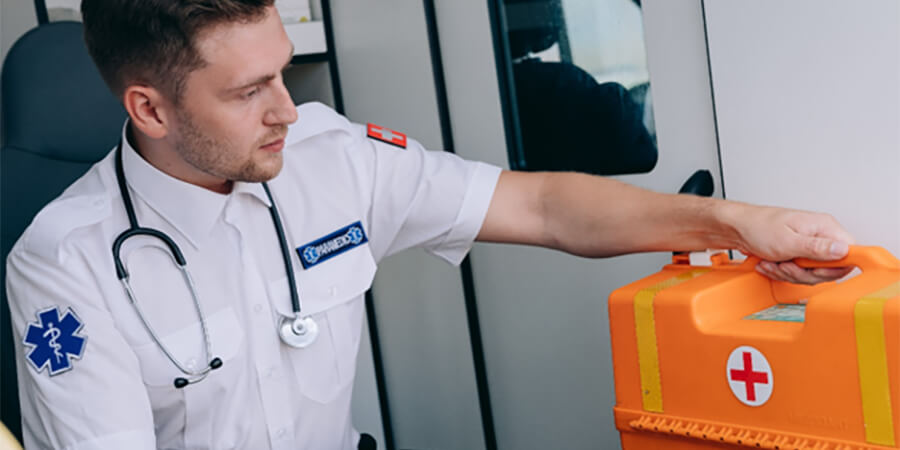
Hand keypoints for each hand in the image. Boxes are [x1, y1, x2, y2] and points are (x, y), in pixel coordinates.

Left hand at [727, 204, 855, 283]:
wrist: (735, 228)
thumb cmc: (758, 227)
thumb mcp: (789, 241)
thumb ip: (817, 248)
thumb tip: (844, 250)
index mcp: (825, 227)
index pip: (850, 252)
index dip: (835, 267)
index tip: (815, 270)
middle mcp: (820, 236)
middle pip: (829, 269)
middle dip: (804, 273)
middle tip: (787, 266)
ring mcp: (809, 247)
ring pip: (811, 274)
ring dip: (788, 273)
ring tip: (773, 263)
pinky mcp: (797, 255)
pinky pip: (798, 273)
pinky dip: (781, 272)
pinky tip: (769, 264)